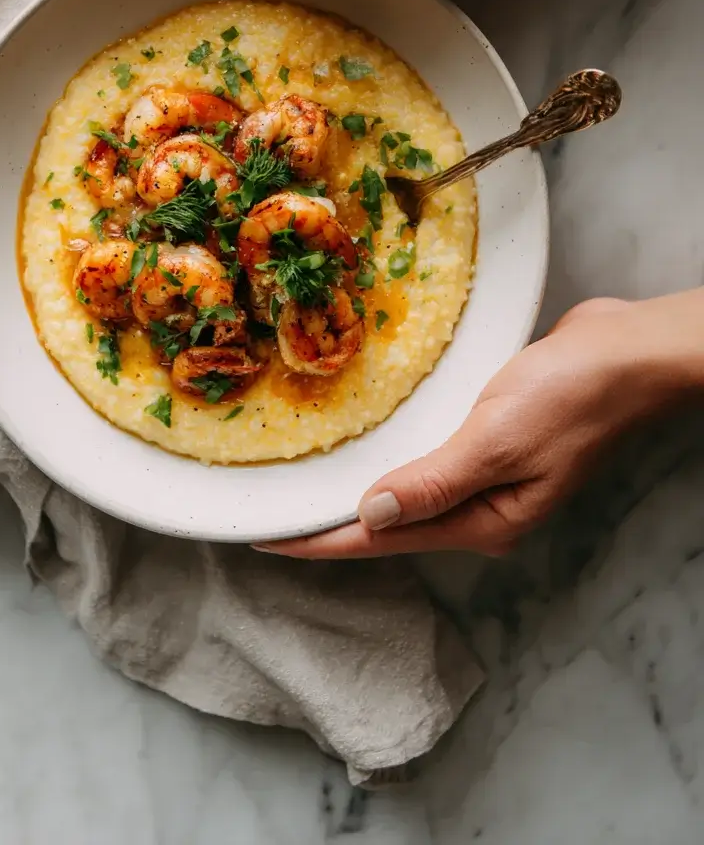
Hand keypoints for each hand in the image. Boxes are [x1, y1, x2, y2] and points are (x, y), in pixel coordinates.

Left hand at [255, 291, 703, 558]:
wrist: (627, 353)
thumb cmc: (573, 395)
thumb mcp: (497, 441)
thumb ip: (434, 481)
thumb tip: (370, 515)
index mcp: (484, 521)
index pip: (382, 539)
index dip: (320, 539)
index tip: (266, 540)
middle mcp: (482, 508)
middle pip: (389, 524)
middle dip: (330, 522)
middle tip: (271, 514)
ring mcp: (488, 478)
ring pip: (406, 493)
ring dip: (357, 490)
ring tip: (302, 487)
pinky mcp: (490, 443)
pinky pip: (426, 460)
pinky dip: (390, 458)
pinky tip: (366, 447)